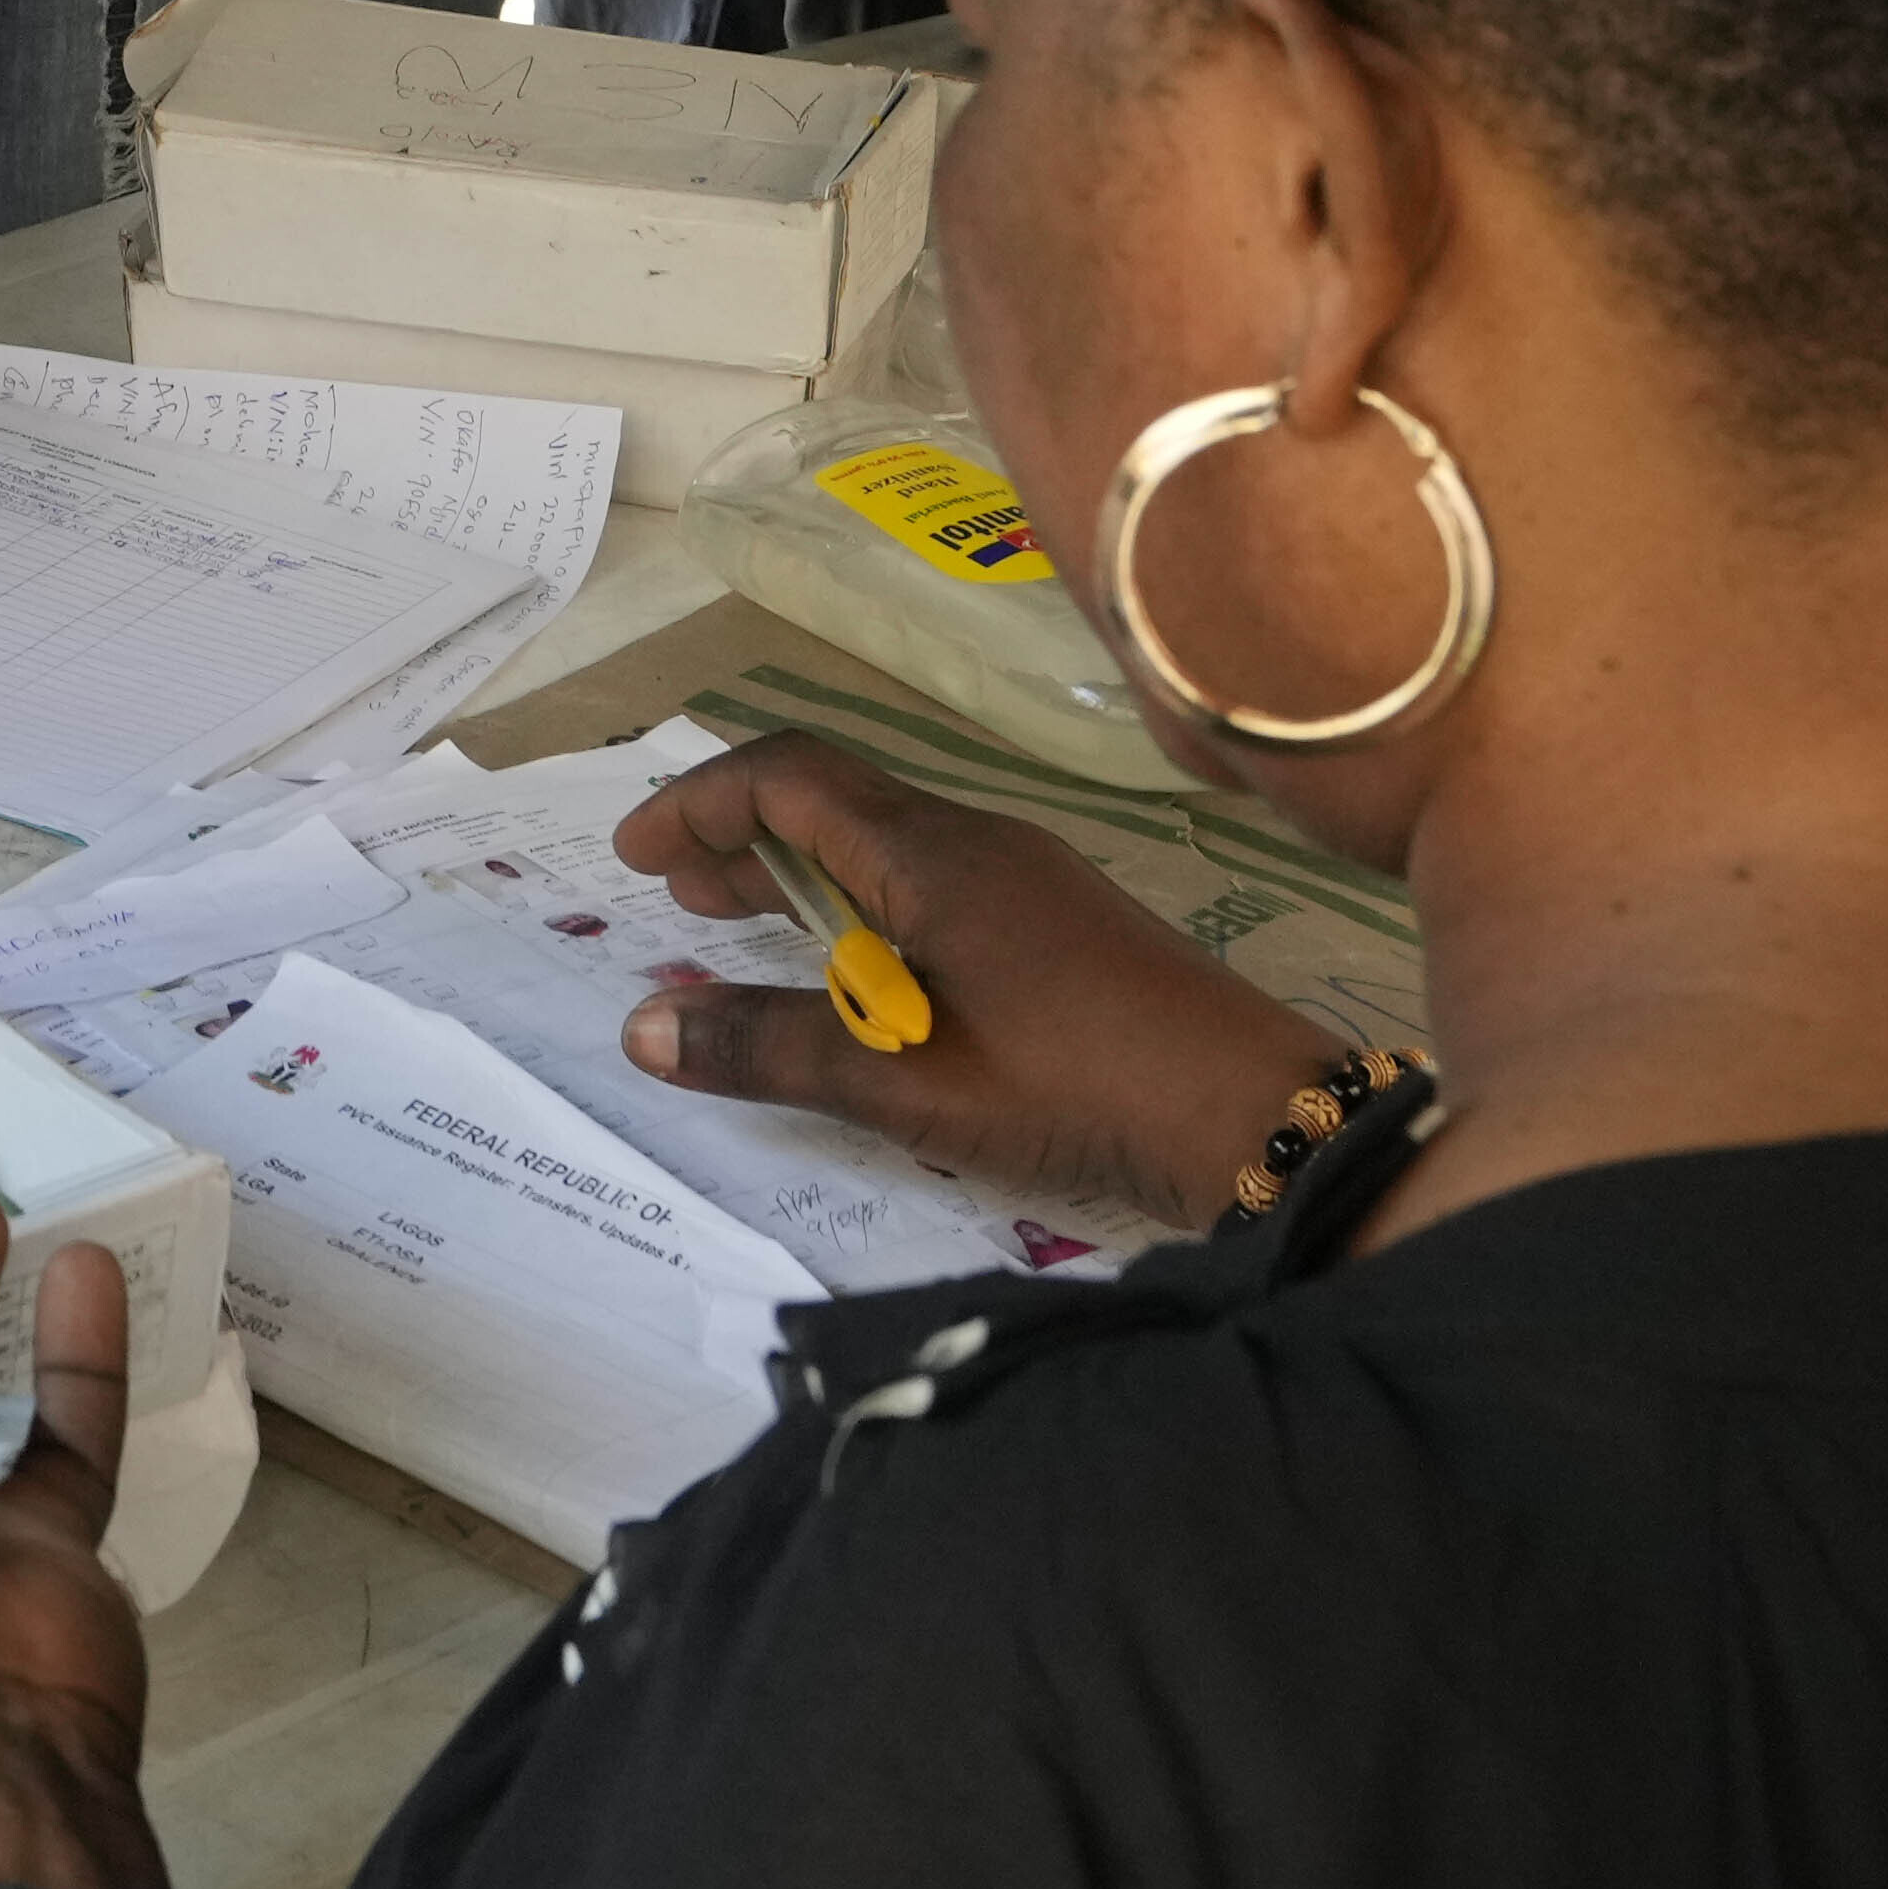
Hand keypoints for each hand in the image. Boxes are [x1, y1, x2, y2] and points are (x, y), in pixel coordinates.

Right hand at [607, 730, 1329, 1225]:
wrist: (1251, 1112)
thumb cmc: (1072, 1083)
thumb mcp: (904, 1078)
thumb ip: (772, 1046)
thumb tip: (643, 1023)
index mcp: (933, 855)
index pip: (790, 776)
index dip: (701, 803)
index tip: (636, 858)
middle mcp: (977, 841)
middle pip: (835, 798)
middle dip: (741, 834)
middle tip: (674, 897)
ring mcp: (1027, 880)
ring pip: (886, 842)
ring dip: (803, 873)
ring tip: (738, 929)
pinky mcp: (1059, 925)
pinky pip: (932, 881)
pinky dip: (863, 905)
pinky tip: (858, 979)